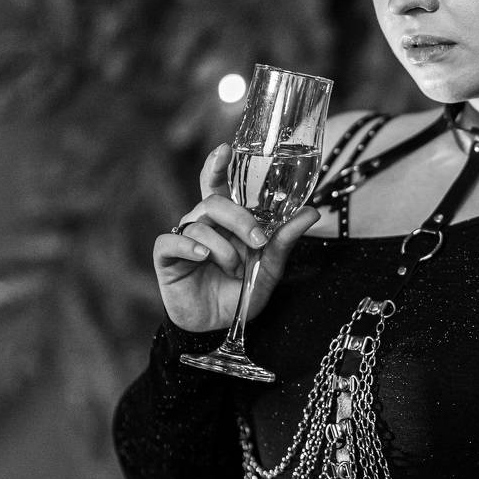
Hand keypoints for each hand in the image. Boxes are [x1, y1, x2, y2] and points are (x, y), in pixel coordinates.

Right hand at [153, 142, 321, 331]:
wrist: (218, 329)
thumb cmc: (240, 294)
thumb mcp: (269, 268)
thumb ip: (284, 240)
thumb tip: (312, 212)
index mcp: (225, 222)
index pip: (216, 185)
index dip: (216, 165)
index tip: (225, 149)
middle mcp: (203, 225)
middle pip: (213, 202)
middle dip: (239, 218)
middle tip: (258, 241)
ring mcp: (183, 238)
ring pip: (198, 222)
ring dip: (223, 248)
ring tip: (234, 270)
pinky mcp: (166, 256)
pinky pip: (172, 240)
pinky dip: (191, 246)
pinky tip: (205, 257)